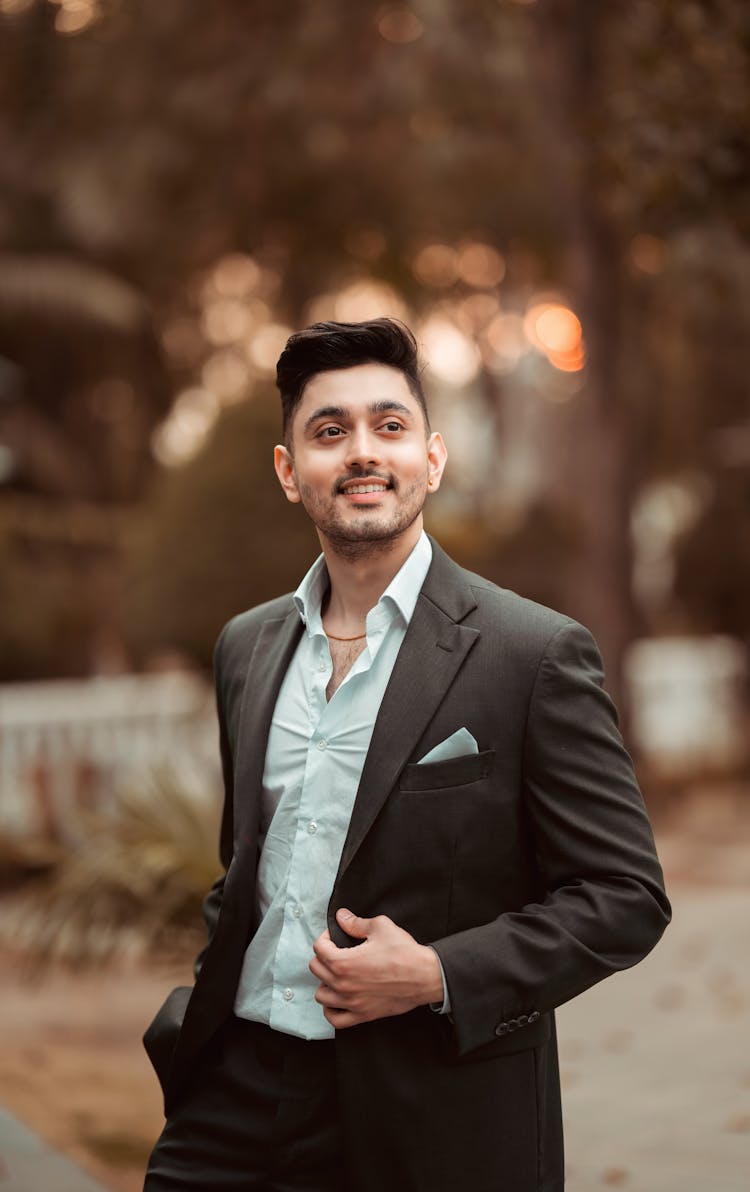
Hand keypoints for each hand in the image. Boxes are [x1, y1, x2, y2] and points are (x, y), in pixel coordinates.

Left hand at [309, 909, 443, 1028]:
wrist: (425, 976)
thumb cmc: (404, 952)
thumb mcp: (381, 927)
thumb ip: (356, 923)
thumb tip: (342, 917)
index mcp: (344, 963)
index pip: (319, 948)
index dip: (326, 937)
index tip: (336, 935)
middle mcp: (343, 985)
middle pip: (316, 969)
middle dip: (324, 956)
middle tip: (337, 951)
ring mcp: (352, 1003)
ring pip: (321, 995)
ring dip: (325, 982)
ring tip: (337, 974)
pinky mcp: (362, 1015)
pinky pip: (335, 1019)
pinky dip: (331, 1009)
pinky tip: (338, 998)